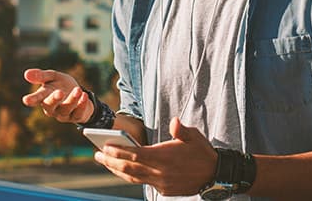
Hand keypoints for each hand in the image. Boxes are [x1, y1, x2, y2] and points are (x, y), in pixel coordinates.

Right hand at [21, 68, 93, 123]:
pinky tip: (84, 96)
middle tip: (59, 92)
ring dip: (72, 100)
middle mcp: (52, 108)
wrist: (78, 93)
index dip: (32, 99)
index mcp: (44, 97)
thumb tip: (26, 74)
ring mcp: (63, 114)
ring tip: (78, 90)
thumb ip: (41, 76)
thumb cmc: (61, 84)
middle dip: (54, 99)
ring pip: (65, 109)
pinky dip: (82, 105)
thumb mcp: (52, 77)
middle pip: (50, 106)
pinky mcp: (75, 116)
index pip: (36, 98)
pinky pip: (78, 113)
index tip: (26, 100)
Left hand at [93, 117, 216, 195]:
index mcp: (164, 156)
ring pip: (134, 178)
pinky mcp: (164, 190)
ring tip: (106, 163)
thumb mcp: (194, 136)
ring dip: (117, 170)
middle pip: (129, 168)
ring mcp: (161, 183)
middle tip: (96, 155)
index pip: (135, 154)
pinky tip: (125, 171)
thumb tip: (174, 121)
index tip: (104, 147)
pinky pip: (144, 182)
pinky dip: (132, 176)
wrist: (215, 175)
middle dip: (110, 162)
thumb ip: (180, 130)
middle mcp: (160, 172)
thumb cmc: (202, 152)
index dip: (118, 151)